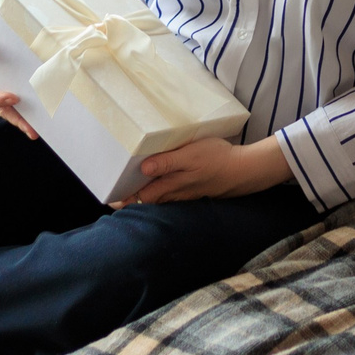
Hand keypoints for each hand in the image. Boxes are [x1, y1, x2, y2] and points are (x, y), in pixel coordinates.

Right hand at [0, 19, 37, 140]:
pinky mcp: (21, 92)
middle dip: (16, 119)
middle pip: (2, 110)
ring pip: (15, 112)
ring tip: (41, 129)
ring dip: (27, 121)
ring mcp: (7, 93)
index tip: (13, 97)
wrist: (7, 32)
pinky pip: (27, 105)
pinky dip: (36, 112)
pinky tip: (50, 117)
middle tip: (31, 129)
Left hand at [121, 136, 292, 204]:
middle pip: (148, 200)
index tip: (110, 198)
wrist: (244, 170)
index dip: (125, 198)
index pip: (142, 196)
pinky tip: (159, 186)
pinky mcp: (194, 190)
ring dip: (145, 196)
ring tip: (131, 191)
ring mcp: (185, 194)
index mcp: (171, 185)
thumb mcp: (191, 154)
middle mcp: (175, 193)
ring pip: (159, 199)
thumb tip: (143, 168)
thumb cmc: (217, 159)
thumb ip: (167, 161)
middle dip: (131, 198)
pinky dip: (160, 192)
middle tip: (116, 194)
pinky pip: (171, 195)